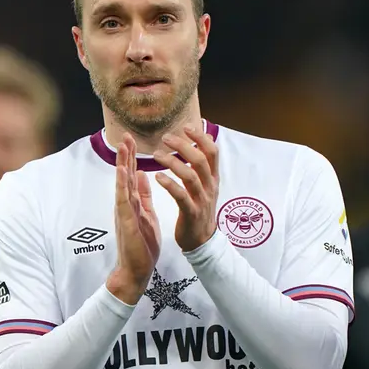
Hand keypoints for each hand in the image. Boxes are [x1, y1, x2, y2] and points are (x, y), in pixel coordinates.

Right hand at [107, 133, 161, 304]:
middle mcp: (125, 205)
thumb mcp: (146, 214)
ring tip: (122, 147)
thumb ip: (143, 195)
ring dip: (122, 165)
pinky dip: (122, 185)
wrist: (136, 270)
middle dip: (125, 155)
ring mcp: (124, 213)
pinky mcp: (126, 222)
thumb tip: (141, 174)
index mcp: (132, 202)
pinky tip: (123, 172)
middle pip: (124, 175)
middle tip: (125, 135)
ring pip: (121, 184)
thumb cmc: (141, 245)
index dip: (131, 157)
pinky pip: (124, 200)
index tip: (132, 139)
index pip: (131, 175)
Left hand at [153, 127, 218, 251]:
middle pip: (200, 160)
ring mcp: (202, 200)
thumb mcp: (206, 185)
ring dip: (172, 162)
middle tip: (165, 138)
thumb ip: (204, 165)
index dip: (200, 137)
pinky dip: (169, 183)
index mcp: (213, 178)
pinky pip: (181, 195)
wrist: (202, 241)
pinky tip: (157, 177)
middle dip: (183, 146)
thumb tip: (204, 139)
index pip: (212, 152)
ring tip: (156, 155)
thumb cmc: (200, 209)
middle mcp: (210, 187)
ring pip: (190, 175)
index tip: (185, 127)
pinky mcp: (191, 213)